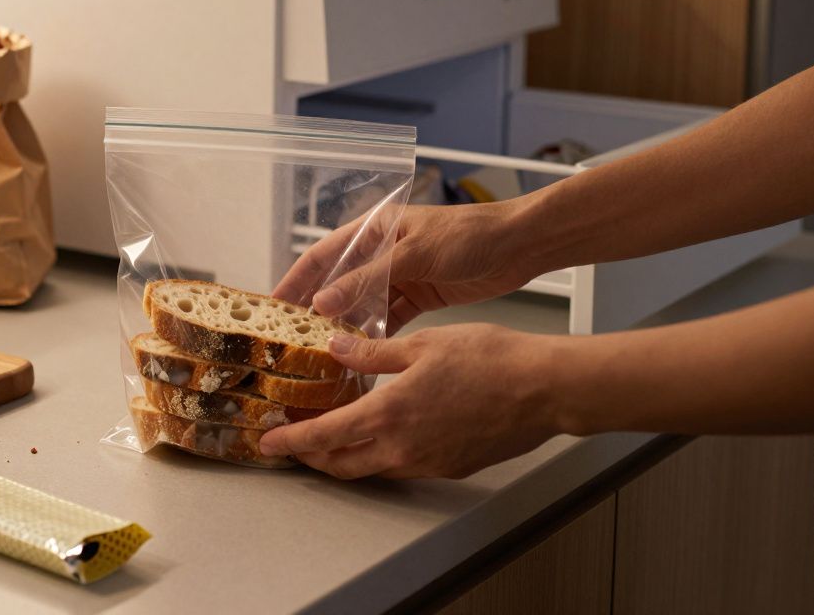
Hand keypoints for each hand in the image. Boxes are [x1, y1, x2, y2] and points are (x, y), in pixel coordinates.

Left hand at [258, 324, 561, 479]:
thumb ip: (373, 352)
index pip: (324, 436)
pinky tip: (386, 432)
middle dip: (313, 457)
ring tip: (334, 435)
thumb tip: (336, 347)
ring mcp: (429, 462)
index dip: (291, 440)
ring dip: (347, 457)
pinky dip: (382, 454)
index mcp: (390, 414)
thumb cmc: (490, 360)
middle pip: (342, 465)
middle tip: (295, 442)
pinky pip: (404, 465)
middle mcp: (404, 448)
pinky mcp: (451, 466)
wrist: (543, 389)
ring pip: (373, 468)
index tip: (269, 441)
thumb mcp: (422, 344)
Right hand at [274, 200, 541, 334]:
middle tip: (292, 336)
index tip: (274, 303)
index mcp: (376, 228)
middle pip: (339, 282)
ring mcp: (402, 275)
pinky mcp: (420, 296)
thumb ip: (367, 279)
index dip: (297, 278)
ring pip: (363, 304)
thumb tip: (323, 302)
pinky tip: (362, 355)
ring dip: (346, 326)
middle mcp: (384, 251)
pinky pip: (389, 318)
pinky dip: (376, 335)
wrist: (520, 246)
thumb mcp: (413, 254)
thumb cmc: (470, 234)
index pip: (324, 254)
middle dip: (317, 309)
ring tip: (323, 352)